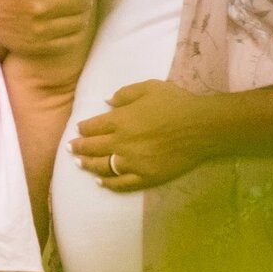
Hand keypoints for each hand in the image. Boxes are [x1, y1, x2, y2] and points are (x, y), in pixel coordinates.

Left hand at [69, 81, 215, 191]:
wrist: (202, 128)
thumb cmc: (177, 104)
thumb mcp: (149, 88)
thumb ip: (124, 94)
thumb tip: (106, 102)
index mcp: (120, 121)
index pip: (92, 127)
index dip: (82, 129)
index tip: (78, 130)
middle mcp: (121, 143)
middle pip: (93, 148)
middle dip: (78, 147)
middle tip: (70, 148)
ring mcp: (132, 163)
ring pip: (102, 167)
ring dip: (88, 165)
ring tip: (79, 164)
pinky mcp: (145, 177)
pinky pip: (121, 184)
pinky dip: (108, 184)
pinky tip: (100, 182)